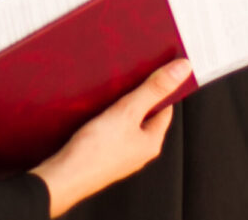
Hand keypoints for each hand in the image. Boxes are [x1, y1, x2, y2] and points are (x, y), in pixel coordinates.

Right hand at [28, 58, 191, 216]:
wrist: (64, 176)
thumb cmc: (95, 152)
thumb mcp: (127, 111)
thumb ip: (153, 90)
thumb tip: (182, 70)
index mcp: (152, 142)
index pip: (165, 108)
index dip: (160, 87)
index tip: (154, 70)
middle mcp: (139, 151)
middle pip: (145, 115)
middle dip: (137, 96)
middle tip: (128, 78)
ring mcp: (120, 154)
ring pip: (125, 123)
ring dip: (119, 106)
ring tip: (108, 92)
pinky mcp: (102, 155)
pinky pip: (110, 131)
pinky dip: (105, 117)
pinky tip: (93, 110)